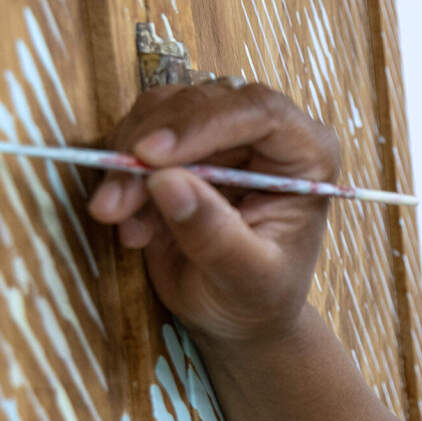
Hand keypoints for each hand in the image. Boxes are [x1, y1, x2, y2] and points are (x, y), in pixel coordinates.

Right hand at [84, 80, 339, 351]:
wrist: (237, 315)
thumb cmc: (258, 299)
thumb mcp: (246, 278)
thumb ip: (216, 235)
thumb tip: (166, 182)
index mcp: (307, 155)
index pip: (259, 112)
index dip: (201, 124)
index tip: (149, 157)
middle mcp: (266, 132)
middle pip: (201, 105)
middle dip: (147, 150)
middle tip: (113, 205)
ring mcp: (222, 132)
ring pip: (160, 112)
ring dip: (126, 164)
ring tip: (119, 221)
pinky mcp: (181, 144)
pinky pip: (138, 135)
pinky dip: (121, 175)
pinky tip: (130, 227)